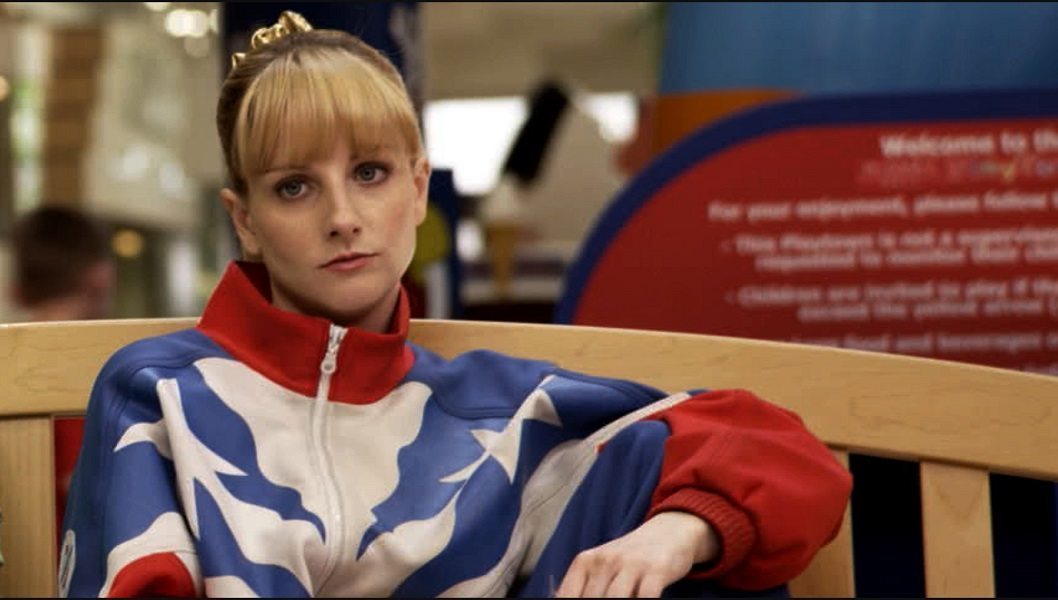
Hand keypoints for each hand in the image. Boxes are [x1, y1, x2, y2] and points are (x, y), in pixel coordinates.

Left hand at [554, 511, 718, 597]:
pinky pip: (646, 597)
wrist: (667, 531)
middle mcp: (605, 561)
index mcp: (585, 561)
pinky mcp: (656, 570)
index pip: (567, 595)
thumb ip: (584, 587)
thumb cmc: (629, 558)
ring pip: (615, 599)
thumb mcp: (602, 566)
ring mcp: (630, 564)